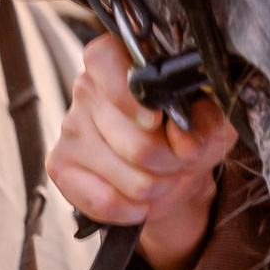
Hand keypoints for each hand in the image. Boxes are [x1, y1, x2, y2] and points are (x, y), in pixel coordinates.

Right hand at [48, 34, 239, 269]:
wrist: (169, 171)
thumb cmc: (184, 132)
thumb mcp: (209, 118)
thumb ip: (207, 120)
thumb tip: (185, 138)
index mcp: (118, 60)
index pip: (105, 61)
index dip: (133, 97)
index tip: (159, 120)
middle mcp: (86, 88)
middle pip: (136, 141)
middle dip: (170, 160)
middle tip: (178, 158)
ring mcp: (70, 128)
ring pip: (128, 177)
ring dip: (156, 186)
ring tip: (161, 175)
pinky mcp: (60, 166)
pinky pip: (103, 201)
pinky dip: (131, 209)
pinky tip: (139, 200)